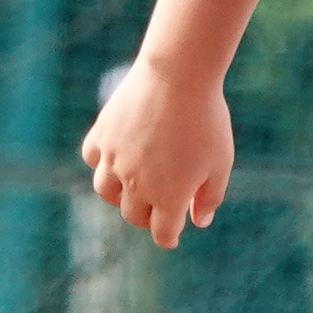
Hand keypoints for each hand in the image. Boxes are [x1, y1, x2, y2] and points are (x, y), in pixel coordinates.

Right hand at [82, 57, 234, 247]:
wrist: (179, 75)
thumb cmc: (207, 119)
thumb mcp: (220, 162)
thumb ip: (210, 197)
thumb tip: (199, 222)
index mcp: (168, 197)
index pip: (162, 233)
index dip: (169, 237)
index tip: (172, 235)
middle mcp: (136, 184)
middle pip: (133, 215)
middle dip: (147, 217)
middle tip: (158, 208)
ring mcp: (114, 159)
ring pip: (106, 192)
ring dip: (120, 196)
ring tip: (133, 187)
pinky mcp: (102, 134)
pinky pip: (92, 158)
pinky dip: (101, 162)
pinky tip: (115, 156)